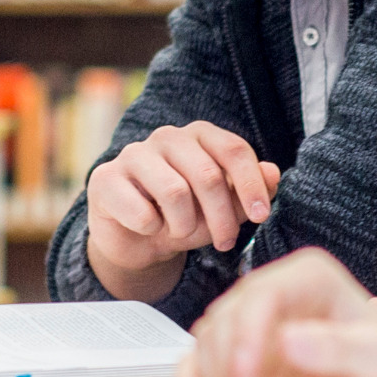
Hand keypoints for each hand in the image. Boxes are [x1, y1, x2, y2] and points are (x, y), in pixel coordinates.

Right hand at [85, 122, 280, 300]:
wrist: (135, 237)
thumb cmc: (185, 216)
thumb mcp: (223, 209)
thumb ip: (248, 190)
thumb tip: (272, 173)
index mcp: (198, 135)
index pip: (233, 150)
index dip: (251, 185)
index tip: (261, 216)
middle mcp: (165, 137)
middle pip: (208, 175)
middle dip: (222, 218)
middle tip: (224, 242)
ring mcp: (132, 154)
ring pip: (175, 192)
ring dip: (185, 226)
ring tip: (182, 233)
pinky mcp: (104, 179)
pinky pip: (142, 212)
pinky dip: (152, 230)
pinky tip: (148, 228)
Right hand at [178, 247, 376, 376]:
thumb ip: (338, 349)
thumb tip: (287, 340)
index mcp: (310, 277)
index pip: (262, 294)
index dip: (245, 334)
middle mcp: (276, 291)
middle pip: (229, 316)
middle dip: (226, 366)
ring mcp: (254, 322)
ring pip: (210, 337)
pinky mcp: (241, 353)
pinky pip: (202, 356)